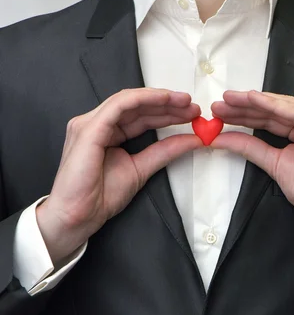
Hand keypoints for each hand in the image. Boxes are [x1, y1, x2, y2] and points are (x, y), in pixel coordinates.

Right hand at [37, 88, 201, 263]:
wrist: (79, 215)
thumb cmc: (100, 197)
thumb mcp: (141, 168)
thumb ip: (165, 152)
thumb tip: (192, 140)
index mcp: (106, 133)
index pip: (139, 116)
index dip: (166, 113)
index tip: (191, 114)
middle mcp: (96, 124)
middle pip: (136, 106)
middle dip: (167, 104)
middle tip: (193, 107)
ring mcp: (90, 124)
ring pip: (129, 101)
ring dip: (159, 99)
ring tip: (184, 102)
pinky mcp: (89, 128)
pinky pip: (119, 106)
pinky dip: (143, 100)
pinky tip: (164, 100)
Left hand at [211, 90, 293, 273]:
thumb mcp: (273, 164)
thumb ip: (250, 148)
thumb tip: (221, 138)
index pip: (269, 117)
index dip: (244, 114)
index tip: (219, 111)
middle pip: (274, 109)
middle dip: (245, 105)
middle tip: (219, 103)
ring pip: (284, 107)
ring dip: (256, 102)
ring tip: (231, 99)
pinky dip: (276, 106)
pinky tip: (255, 100)